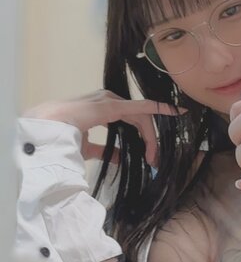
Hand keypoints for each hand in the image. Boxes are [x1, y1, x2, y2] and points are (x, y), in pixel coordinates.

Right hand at [22, 89, 187, 167]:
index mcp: (102, 109)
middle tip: (153, 160)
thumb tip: (119, 158)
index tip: (157, 144)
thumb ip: (104, 151)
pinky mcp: (113, 106)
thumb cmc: (61, 137)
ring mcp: (111, 101)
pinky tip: (173, 111)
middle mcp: (108, 101)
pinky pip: (141, 107)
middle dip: (149, 140)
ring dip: (150, 137)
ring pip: (141, 118)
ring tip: (153, 157)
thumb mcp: (87, 147)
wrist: (46, 127)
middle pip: (139, 120)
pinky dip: (158, 108)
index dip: (146, 131)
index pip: (131, 119)